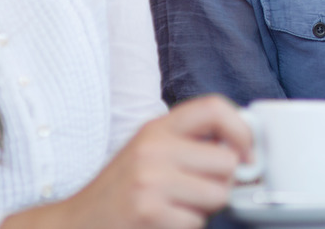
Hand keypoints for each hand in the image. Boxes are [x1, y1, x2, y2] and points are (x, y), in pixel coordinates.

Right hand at [1, 94, 249, 228]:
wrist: (76, 223)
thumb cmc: (122, 191)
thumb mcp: (152, 152)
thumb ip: (191, 144)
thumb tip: (246, 148)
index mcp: (158, 127)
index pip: (215, 107)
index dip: (242, 129)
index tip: (247, 151)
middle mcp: (154, 148)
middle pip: (227, 161)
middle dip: (222, 183)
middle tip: (198, 192)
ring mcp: (150, 180)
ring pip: (218, 195)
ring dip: (205, 209)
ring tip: (177, 207)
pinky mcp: (149, 211)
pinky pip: (198, 222)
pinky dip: (187, 227)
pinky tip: (164, 223)